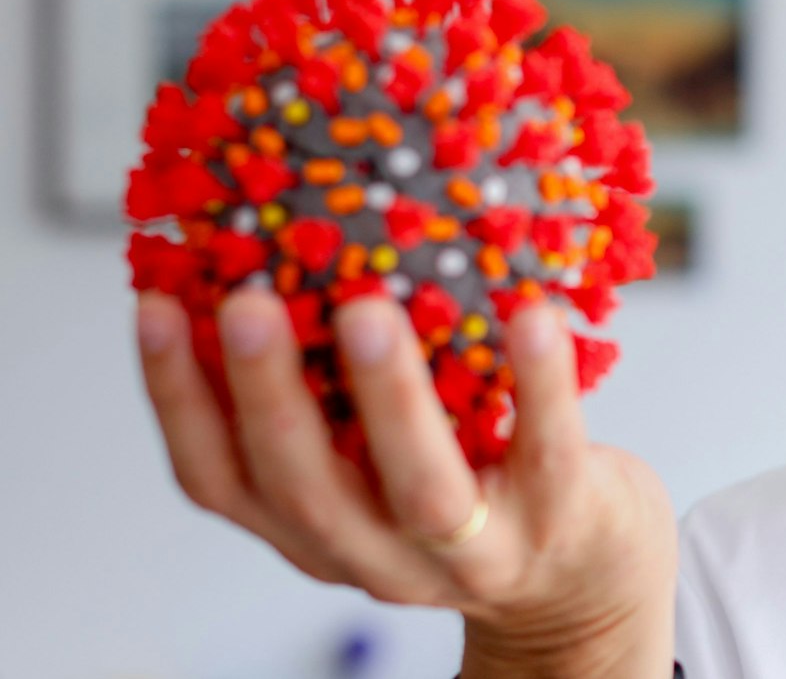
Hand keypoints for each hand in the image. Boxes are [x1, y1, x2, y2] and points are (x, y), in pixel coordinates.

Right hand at [135, 286, 676, 677]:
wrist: (585, 576)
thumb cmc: (472, 484)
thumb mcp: (381, 458)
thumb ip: (334, 396)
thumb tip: (282, 254)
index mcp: (317, 531)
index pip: (218, 480)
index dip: (177, 398)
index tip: (154, 302)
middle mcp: (380, 554)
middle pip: (305, 489)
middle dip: (267, 395)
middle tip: (248, 301)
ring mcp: (474, 551)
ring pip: (421, 487)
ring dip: (389, 398)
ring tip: (368, 308)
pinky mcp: (560, 521)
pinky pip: (547, 448)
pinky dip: (540, 382)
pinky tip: (533, 315)